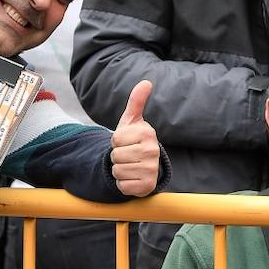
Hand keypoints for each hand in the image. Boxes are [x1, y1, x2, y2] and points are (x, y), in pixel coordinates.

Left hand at [110, 80, 160, 196]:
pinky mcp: (147, 186)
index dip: (116, 142)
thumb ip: (136, 101)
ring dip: (119, 170)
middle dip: (117, 157)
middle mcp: (153, 151)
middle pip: (115, 155)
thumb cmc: (134, 141)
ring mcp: (151, 169)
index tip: (126, 142)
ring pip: (117, 171)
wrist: (144, 166)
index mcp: (147, 133)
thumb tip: (146, 82)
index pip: (115, 139)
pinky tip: (132, 178)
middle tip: (128, 155)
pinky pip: (122, 186)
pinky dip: (123, 184)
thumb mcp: (132, 121)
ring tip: (130, 166)